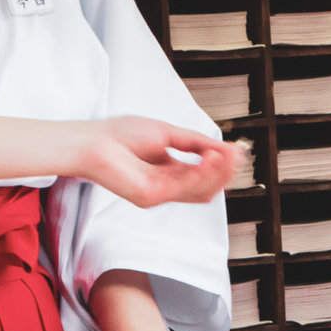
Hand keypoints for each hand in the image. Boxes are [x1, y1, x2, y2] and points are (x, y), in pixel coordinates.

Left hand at [71, 119, 241, 209]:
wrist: (93, 141)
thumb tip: (225, 147)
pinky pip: (184, 189)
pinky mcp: (151, 197)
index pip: (204, 174)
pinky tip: (208, 159)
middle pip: (207, 186)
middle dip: (225, 170)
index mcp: (170, 170)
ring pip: (200, 191)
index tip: (237, 150)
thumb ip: (196, 142)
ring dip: (217, 172)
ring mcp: (160, 194)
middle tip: (236, 154)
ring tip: (224, 155)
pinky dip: (201, 174)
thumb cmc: (119, 135)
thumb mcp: (169, 133)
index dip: (223, 163)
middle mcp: (167, 185)